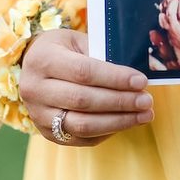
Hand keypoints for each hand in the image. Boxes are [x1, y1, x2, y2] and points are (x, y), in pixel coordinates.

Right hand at [19, 29, 153, 146]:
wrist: (33, 67)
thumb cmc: (63, 50)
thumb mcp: (78, 41)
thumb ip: (101, 55)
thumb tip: (134, 77)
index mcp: (42, 59)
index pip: (83, 72)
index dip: (115, 78)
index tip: (141, 81)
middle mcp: (34, 89)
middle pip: (83, 100)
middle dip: (120, 101)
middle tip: (146, 100)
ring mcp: (38, 115)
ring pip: (83, 125)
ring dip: (118, 122)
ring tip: (144, 115)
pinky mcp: (47, 134)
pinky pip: (82, 138)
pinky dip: (108, 132)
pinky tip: (126, 122)